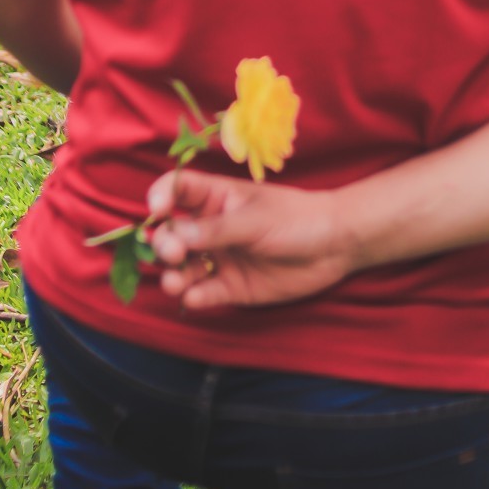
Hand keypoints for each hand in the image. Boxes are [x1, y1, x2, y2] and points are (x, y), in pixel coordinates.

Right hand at [146, 167, 349, 311]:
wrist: (333, 246)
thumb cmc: (295, 218)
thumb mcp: (254, 219)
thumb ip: (215, 229)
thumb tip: (174, 236)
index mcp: (216, 197)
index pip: (177, 190)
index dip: (160, 197)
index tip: (155, 210)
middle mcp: (211, 227)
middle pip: (172, 234)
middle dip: (164, 244)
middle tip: (172, 254)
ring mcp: (220, 257)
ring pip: (183, 268)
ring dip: (174, 275)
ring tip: (176, 283)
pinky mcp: (232, 287)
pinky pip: (205, 293)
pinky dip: (196, 297)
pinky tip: (196, 298)